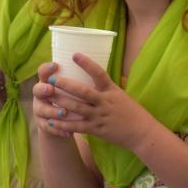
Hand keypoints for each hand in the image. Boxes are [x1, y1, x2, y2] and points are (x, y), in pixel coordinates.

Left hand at [33, 54, 156, 149]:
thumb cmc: (132, 112)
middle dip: (66, 85)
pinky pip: (76, 126)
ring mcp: (100, 116)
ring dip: (60, 102)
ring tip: (46, 97)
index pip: (99, 73)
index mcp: (112, 90)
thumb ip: (110, 86)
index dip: (86, 64)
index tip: (74, 55)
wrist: (141, 132)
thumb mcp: (122, 95)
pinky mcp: (96, 129)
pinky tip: (51, 122)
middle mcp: (105, 102)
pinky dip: (63, 125)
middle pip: (83, 91)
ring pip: (76, 108)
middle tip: (51, 79)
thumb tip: (100, 75)